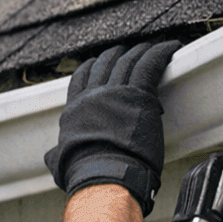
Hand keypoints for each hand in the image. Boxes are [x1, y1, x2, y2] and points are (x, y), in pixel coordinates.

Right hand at [43, 41, 181, 216]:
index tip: (98, 61)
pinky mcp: (138, 94)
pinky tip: (171, 47)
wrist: (104, 173)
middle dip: (117, 55)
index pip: (81, 77)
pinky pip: (150, 64)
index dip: (91, 66)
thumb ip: (57, 153)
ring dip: (141, 51)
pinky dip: (161, 53)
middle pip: (106, 64)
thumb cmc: (85, 173)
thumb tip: (51, 158)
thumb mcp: (61, 160)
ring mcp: (116, 92)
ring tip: (150, 47)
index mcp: (76, 108)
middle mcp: (94, 95)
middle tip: (128, 52)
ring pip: (129, 61)